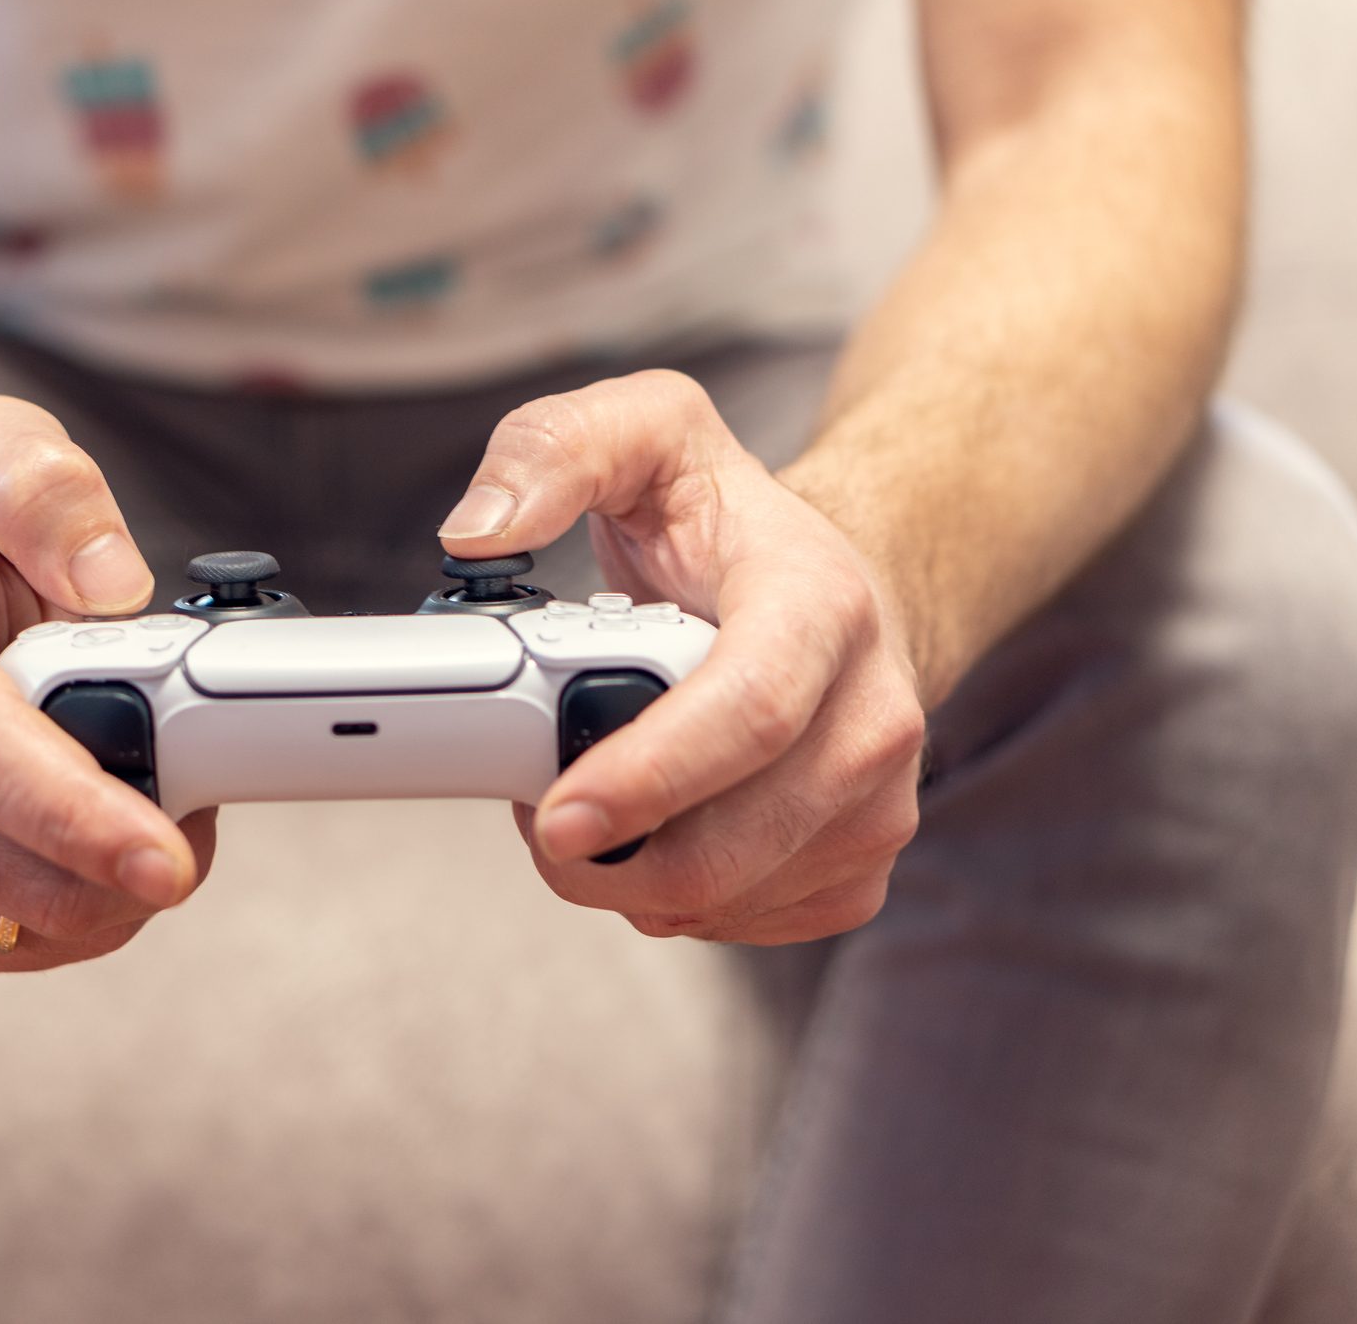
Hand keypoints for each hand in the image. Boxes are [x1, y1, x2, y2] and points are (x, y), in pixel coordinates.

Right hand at [0, 398, 212, 972]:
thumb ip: (49, 492)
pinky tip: (91, 846)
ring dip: (118, 884)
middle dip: (133, 859)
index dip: (81, 820)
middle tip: (198, 803)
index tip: (170, 858)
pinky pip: (17, 947)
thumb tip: (113, 585)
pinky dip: (84, 914)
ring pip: (30, 920)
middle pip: (15, 865)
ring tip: (140, 799)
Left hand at [440, 371, 925, 944]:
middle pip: (733, 842)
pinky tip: (650, 835)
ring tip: (588, 804)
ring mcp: (879, 803)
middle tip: (537, 816)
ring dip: (625, 880)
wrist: (841, 587)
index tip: (558, 815)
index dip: (649, 778)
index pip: (750, 713)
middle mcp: (875, 714)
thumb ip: (554, 452)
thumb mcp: (644, 432)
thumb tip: (477, 529)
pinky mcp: (860, 866)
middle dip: (607, 856)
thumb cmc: (729, 521)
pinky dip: (672, 902)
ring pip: (727, 899)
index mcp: (822, 605)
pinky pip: (744, 923)